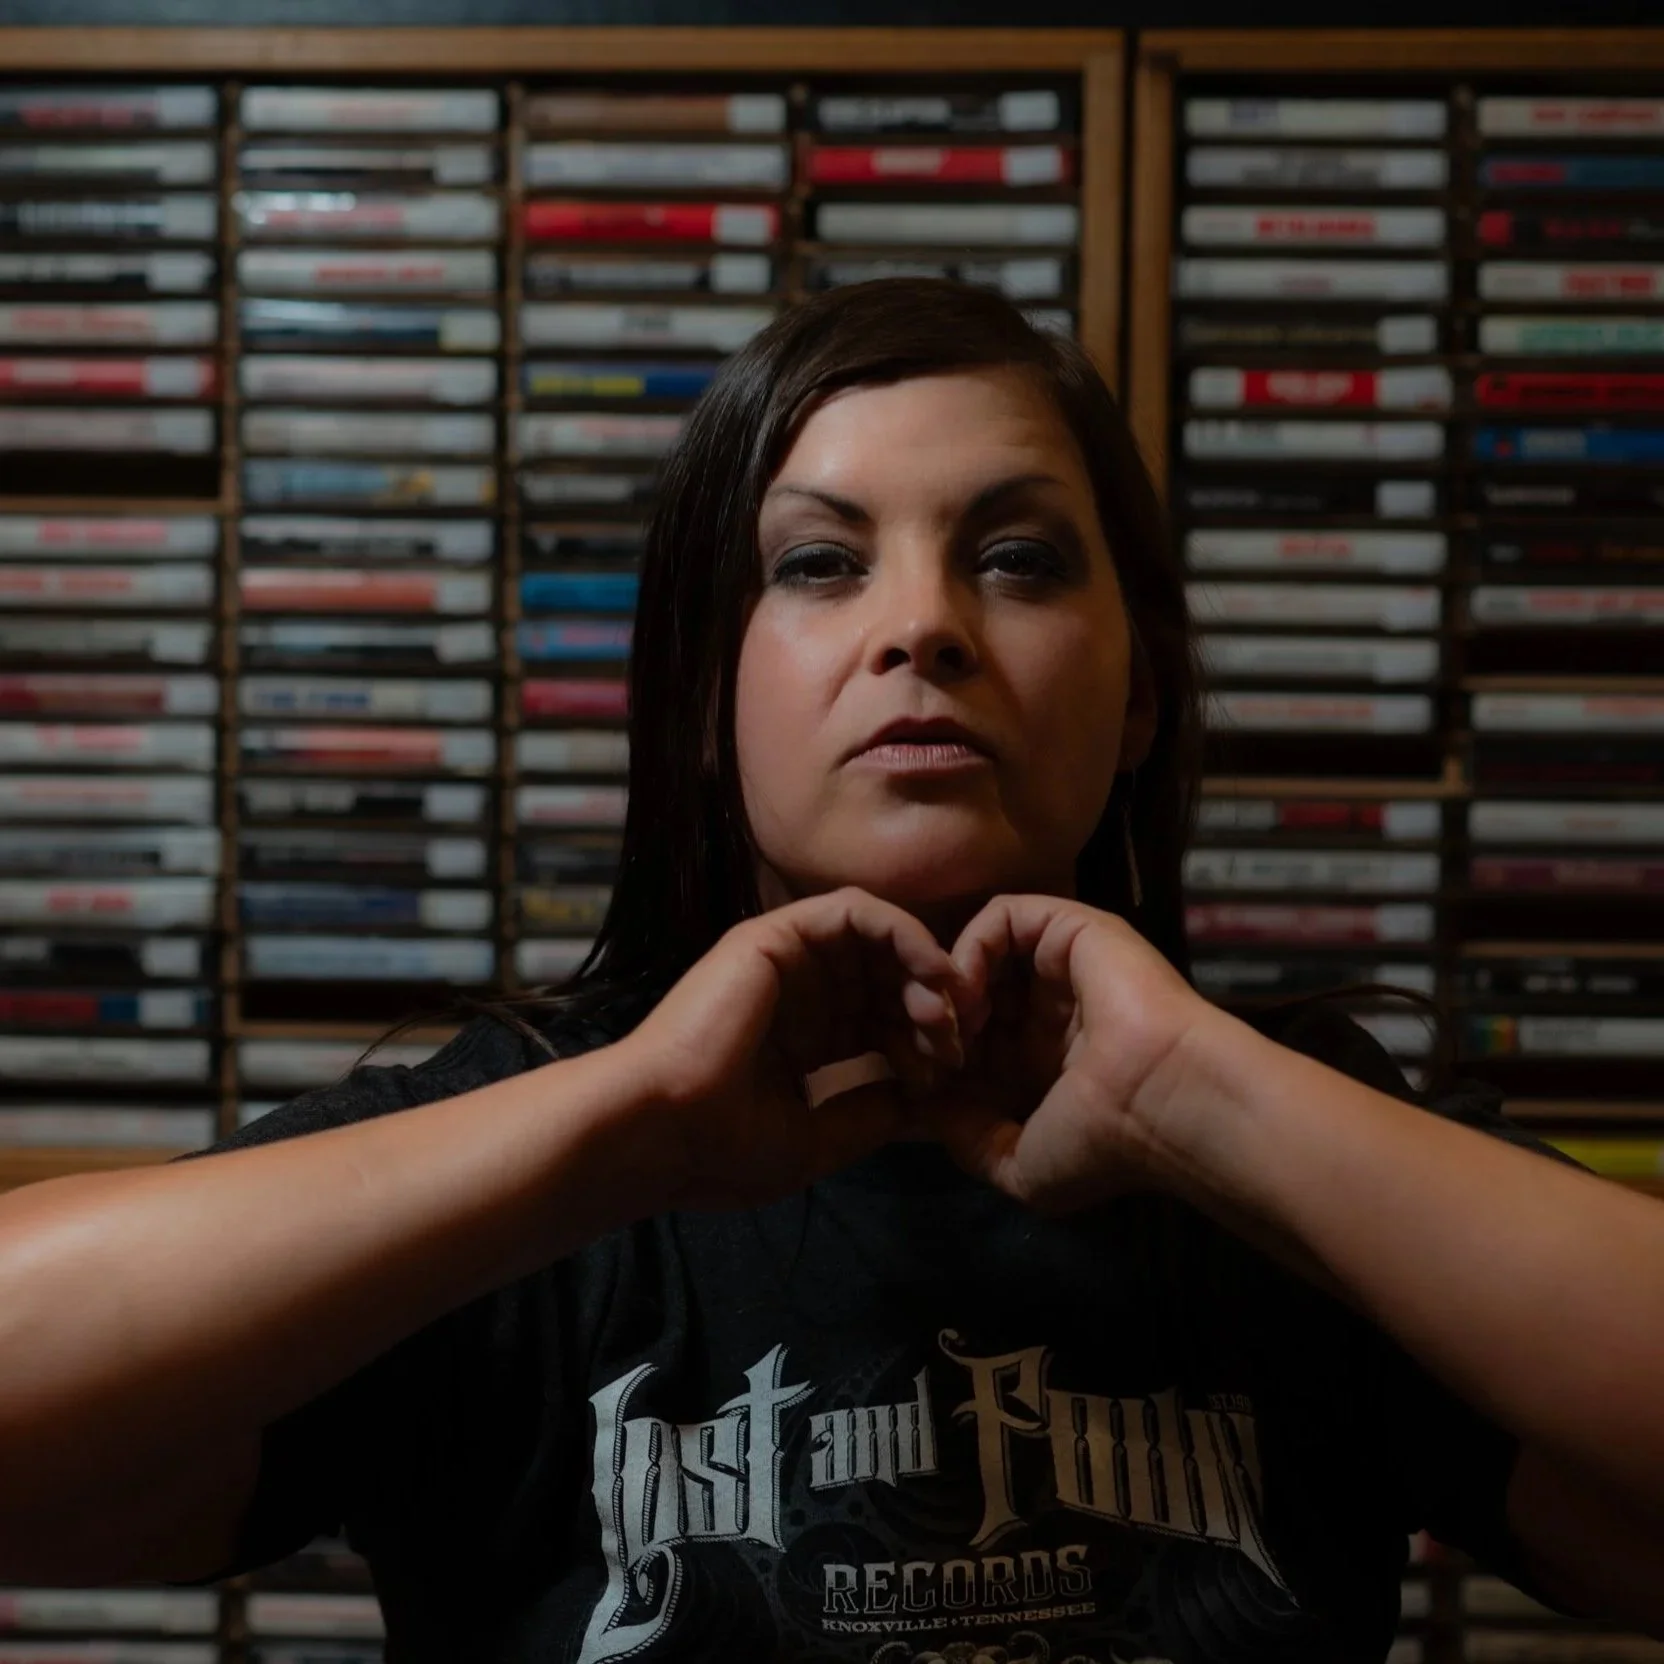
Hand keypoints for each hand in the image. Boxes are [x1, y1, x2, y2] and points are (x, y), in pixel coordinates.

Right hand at [619, 887, 969, 1210]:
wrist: (663, 1132)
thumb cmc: (723, 1148)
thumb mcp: (816, 1140)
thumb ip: (867, 1113)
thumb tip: (918, 1099)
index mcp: (804, 1040)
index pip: (882, 1020)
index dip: (923, 1044)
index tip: (948, 1080)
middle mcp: (799, 993)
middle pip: (887, 976)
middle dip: (933, 1007)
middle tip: (957, 1045)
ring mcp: (786, 960)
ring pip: (879, 939)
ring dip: (923, 967)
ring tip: (948, 1008)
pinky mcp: (777, 934)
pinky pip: (855, 910)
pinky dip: (903, 933)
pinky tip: (932, 971)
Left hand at [921, 895, 1214, 1213]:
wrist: (1164, 1104)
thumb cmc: (1102, 1145)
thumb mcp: (1022, 1167)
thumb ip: (970, 1141)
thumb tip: (925, 1111)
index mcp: (1043, 1063)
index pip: (970, 1043)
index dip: (933, 1058)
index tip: (914, 1088)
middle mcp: (1050, 1011)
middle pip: (969, 993)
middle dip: (932, 1018)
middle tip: (922, 1050)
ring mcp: (1061, 968)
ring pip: (982, 952)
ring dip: (948, 983)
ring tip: (943, 1023)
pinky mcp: (1072, 930)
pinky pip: (1005, 915)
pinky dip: (971, 948)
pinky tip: (965, 993)